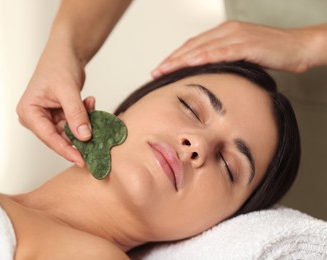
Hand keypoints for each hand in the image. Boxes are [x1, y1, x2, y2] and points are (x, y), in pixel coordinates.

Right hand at [17, 44, 92, 165]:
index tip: (82, 160)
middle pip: (59, 137)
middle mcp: (35, 118)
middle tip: (97, 145)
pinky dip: (84, 115)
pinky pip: (75, 123)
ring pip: (70, 131)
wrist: (65, 52)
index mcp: (29, 112)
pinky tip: (89, 101)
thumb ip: (76, 114)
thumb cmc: (59, 65)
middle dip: (78, 138)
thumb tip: (85, 137)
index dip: (66, 150)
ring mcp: (48, 117)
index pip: (48, 137)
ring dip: (84, 122)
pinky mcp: (59, 115)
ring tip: (90, 105)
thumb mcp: (67, 90)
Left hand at [152, 21, 325, 76]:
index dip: (175, 57)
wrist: (298, 47)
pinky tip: (192, 64)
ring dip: (182, 60)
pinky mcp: (248, 45)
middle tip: (156, 72)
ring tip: (166, 70)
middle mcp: (227, 31)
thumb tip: (206, 76)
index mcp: (224, 33)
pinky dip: (205, 58)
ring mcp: (237, 36)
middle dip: (172, 60)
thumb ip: (224, 62)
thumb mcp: (241, 57)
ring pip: (203, 48)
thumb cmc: (270, 53)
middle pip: (193, 45)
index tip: (161, 69)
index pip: (193, 45)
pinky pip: (223, 51)